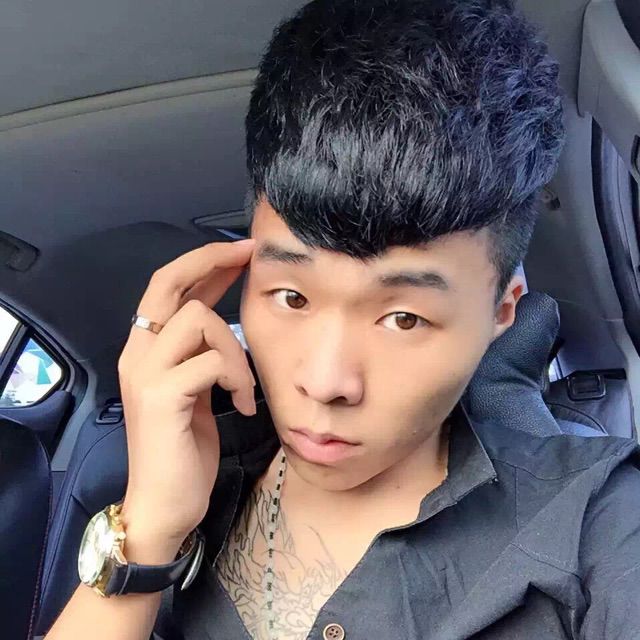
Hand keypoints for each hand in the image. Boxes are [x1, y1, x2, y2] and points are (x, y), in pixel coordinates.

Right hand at [117, 239, 256, 557]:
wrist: (164, 504)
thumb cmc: (184, 449)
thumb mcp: (197, 390)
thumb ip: (203, 354)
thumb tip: (227, 321)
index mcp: (146, 351)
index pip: (168, 288)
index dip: (203, 263)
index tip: (239, 251)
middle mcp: (138, 353)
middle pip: (167, 283)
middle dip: (209, 260)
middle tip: (245, 254)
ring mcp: (145, 372)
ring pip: (198, 319)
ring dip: (235, 350)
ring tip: (245, 387)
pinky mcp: (160, 395)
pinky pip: (211, 361)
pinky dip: (237, 378)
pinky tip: (243, 405)